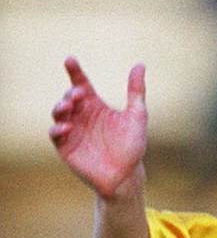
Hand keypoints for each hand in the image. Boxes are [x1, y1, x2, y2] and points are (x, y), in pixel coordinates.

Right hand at [49, 57, 147, 198]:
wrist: (127, 176)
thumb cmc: (132, 147)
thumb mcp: (137, 116)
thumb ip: (136, 92)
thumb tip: (140, 64)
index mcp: (94, 105)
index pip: (81, 83)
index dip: (74, 71)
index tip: (71, 61)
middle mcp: (81, 115)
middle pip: (68, 97)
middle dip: (71, 93)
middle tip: (79, 94)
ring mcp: (72, 130)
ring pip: (58, 113)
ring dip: (61, 107)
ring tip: (69, 106)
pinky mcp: (66, 147)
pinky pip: (55, 135)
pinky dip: (58, 129)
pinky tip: (67, 127)